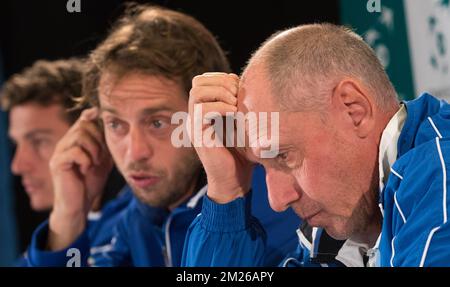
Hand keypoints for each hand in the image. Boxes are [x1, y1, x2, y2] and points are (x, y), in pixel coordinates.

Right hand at [48, 107, 112, 249]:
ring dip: (94, 150)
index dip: (93, 118)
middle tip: (101, 156)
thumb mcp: (103, 160)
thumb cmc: (90, 183)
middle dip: (99, 139)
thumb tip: (109, 126)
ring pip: (79, 136)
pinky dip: (86, 160)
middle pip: (84, 125)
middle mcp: (64, 144)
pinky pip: (75, 151)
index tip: (102, 121)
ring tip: (95, 163)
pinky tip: (85, 170)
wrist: (80, 205)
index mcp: (75, 142)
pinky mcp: (57, 163)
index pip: (83, 120)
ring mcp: (59, 153)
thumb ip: (104, 144)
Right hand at [188, 73, 253, 203]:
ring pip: (197, 92)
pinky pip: (202, 110)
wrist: (234, 180)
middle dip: (220, 82)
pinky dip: (220, 107)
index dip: (221, 78)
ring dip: (220, 93)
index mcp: (204, 110)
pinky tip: (234, 115)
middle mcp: (195, 115)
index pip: (202, 79)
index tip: (239, 89)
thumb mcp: (242, 123)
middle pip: (197, 82)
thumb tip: (245, 83)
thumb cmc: (242, 153)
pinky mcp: (198, 135)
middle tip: (237, 95)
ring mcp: (194, 125)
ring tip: (235, 104)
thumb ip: (238, 103)